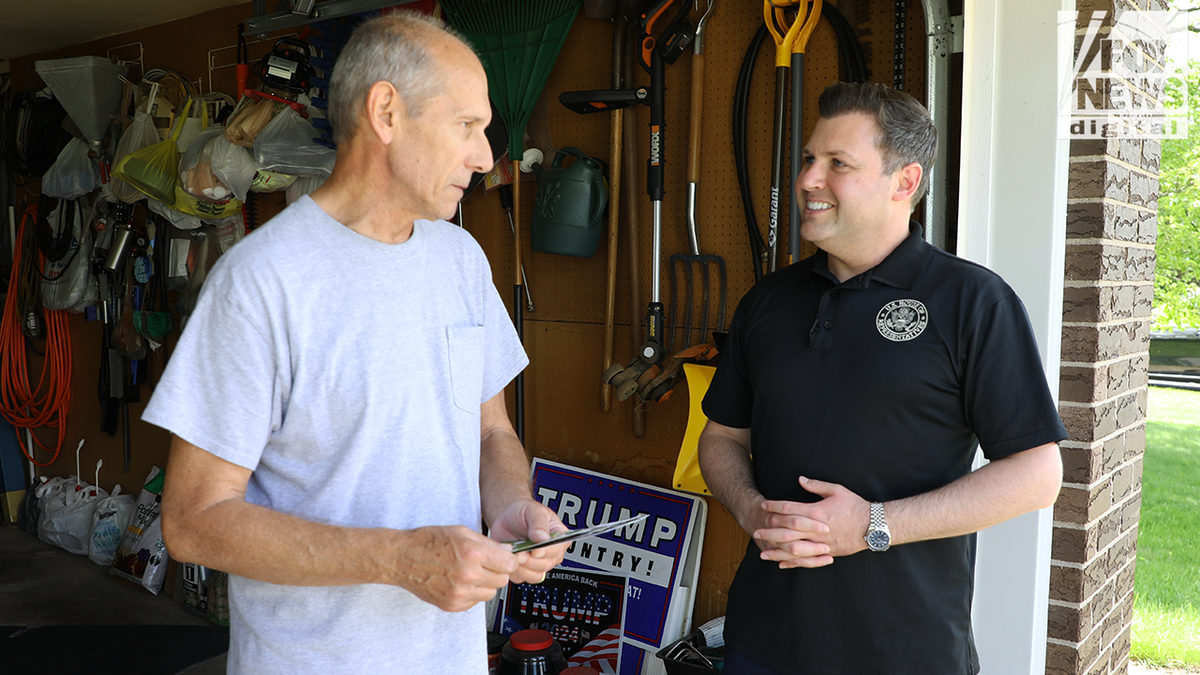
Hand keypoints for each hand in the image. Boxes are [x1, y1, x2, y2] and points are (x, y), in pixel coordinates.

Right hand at [391, 525, 520, 611]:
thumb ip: (487, 543)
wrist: (401, 558)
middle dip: (498, 572)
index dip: (509, 560)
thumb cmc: (427, 542)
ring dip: (486, 584)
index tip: (505, 558)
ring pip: (490, 593)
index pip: (509, 564)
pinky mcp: (452, 605)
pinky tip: (459, 581)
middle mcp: (467, 575)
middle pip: (502, 580)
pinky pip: (475, 602)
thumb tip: (507, 550)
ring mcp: (459, 593)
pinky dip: (472, 593)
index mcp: (471, 553)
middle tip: (486, 564)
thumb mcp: (460, 531)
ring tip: (471, 573)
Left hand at [488, 498, 569, 583]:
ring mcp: (537, 562)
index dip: (547, 552)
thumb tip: (543, 538)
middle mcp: (550, 553)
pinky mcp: (523, 569)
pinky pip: (521, 578)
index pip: (558, 550)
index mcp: (558, 538)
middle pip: (546, 565)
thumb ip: (539, 524)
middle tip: (520, 552)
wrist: (506, 517)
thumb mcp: (534, 511)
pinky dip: (514, 571)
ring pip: (535, 576)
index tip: (535, 550)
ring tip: (514, 554)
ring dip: (522, 568)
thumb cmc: (523, 512)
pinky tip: (510, 558)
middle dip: (531, 561)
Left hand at [754, 476, 871, 568]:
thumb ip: (816, 486)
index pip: (790, 509)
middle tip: (755, 531)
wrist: (874, 526)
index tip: (763, 505)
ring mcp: (821, 543)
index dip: (774, 507)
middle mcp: (816, 529)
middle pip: (787, 531)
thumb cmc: (855, 506)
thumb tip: (800, 480)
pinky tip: (781, 564)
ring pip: (794, 549)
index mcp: (817, 512)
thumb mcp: (837, 490)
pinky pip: (807, 560)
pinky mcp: (827, 553)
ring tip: (762, 553)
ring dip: (777, 551)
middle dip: (770, 531)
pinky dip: (793, 562)